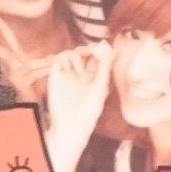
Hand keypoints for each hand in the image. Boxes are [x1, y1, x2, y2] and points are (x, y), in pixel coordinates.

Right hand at [0, 17, 55, 104]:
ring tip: (52, 65)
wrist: (33, 100)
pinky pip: (37, 73)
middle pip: (5, 54)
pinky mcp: (21, 83)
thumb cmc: (36, 80)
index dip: (4, 29)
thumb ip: (47, 61)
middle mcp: (13, 66)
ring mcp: (15, 75)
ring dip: (46, 66)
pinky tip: (52, 71)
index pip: (10, 41)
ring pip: (32, 64)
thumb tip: (54, 57)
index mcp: (17, 58)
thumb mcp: (42, 67)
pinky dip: (47, 71)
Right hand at [44, 41, 114, 171]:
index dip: (100, 50)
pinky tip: (71, 69)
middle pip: (84, 53)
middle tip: (91, 50)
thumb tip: (114, 50)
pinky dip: (64, 58)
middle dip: (88, 48)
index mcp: (94, 77)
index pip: (98, 57)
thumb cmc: (89, 110)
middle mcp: (81, 74)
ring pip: (72, 54)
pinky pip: (59, 59)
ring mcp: (68, 74)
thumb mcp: (100, 87)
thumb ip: (105, 68)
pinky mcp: (56, 75)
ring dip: (77, 55)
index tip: (102, 47)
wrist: (70, 123)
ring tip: (80, 69)